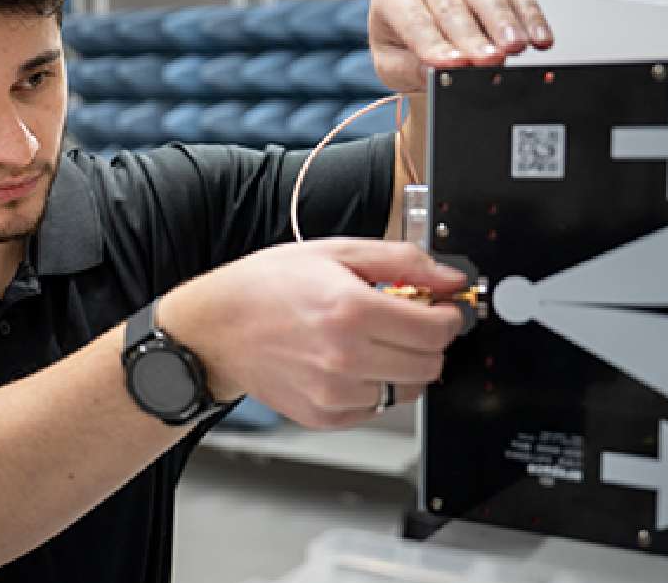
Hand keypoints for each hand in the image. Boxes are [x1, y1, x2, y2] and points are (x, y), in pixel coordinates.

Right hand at [159, 239, 466, 429]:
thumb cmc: (266, 286)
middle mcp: (346, 358)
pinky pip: (376, 408)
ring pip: (407, 390)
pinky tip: (348, 362)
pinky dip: (373, 386)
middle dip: (428, 341)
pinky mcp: (324, 416)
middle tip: (405, 322)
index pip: (437, 331)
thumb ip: (402, 261)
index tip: (438, 308)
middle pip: (430, 364)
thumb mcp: (335, 252)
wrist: (215, 328)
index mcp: (352, 311)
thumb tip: (451, 279)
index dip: (447, 316)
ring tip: (370, 341)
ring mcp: (334, 393)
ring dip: (401, 365)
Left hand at [368, 0, 553, 91]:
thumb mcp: (393, 66)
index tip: (452, 64)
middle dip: (472, 35)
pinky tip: (539, 38)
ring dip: (503, 23)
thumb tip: (436, 71)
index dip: (434, 43)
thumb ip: (411, 68)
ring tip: (515, 47)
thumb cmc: (400, 50)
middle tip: (487, 60)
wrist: (416, 45)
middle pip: (452, 3)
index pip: (414, 18)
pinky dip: (531, 17)